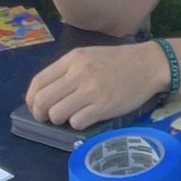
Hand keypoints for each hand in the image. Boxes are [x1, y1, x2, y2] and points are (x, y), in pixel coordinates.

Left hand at [25, 39, 166, 128]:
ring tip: (70, 116)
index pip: (38, 81)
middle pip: (43, 100)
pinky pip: (76, 122)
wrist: (148, 64)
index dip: (32, 98)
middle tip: (48, 117)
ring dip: (59, 120)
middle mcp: (78, 73)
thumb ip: (67, 71)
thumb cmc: (118, 61)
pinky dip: (77, 124)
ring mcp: (91, 91)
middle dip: (40, 113)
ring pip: (57, 114)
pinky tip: (86, 118)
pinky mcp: (103, 107)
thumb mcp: (89, 56)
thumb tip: (46, 93)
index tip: (36, 106)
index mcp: (72, 59)